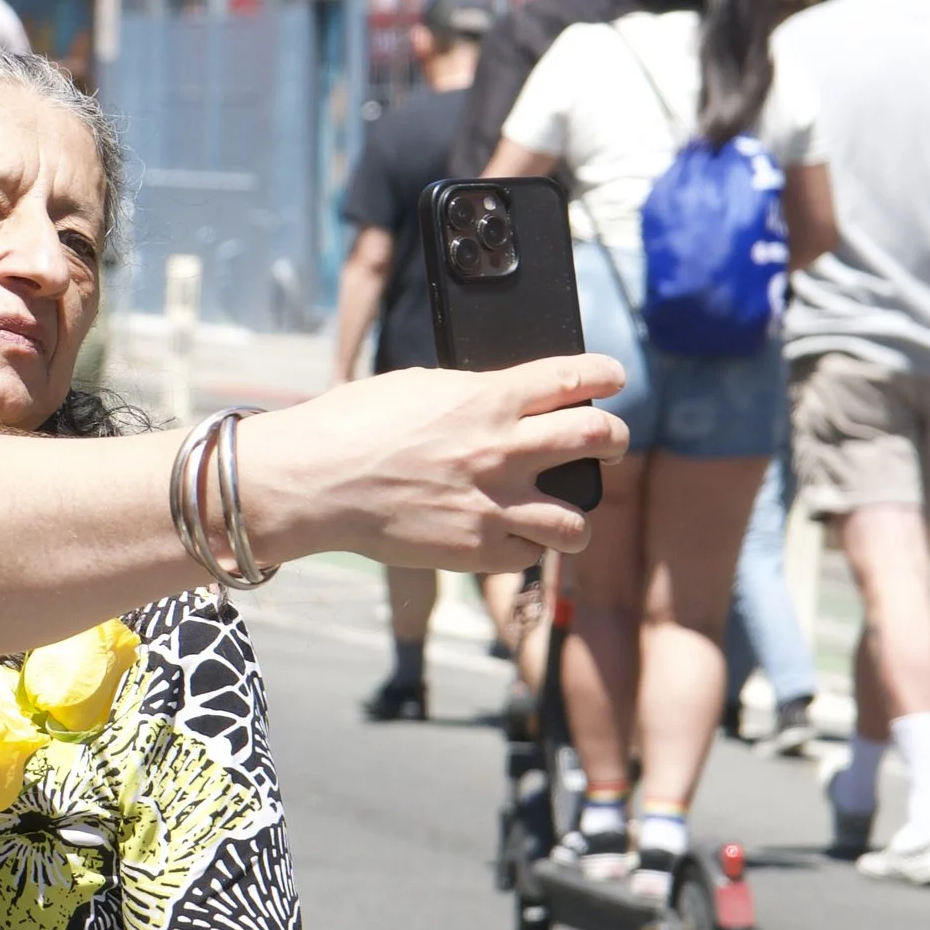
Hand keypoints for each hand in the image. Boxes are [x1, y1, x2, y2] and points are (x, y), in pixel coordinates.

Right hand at [233, 356, 627, 571]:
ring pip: (579, 519)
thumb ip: (472, 396)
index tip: (615, 378)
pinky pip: (529, 554)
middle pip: (599, 438)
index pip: (575, 377)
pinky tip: (512, 537)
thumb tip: (501, 403)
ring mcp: (494, 504)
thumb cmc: (352, 425)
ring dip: (578, 514)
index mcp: (489, 399)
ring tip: (567, 512)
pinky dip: (526, 546)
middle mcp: (503, 450)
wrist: (314, 482)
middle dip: (614, 438)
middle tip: (608, 442)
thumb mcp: (419, 388)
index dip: (607, 375)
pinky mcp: (476, 549)